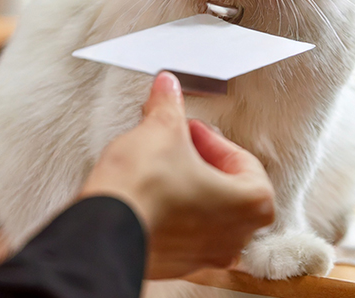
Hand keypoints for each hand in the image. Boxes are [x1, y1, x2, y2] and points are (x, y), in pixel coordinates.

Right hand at [79, 72, 274, 278]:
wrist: (102, 230)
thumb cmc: (143, 190)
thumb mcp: (161, 129)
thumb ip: (169, 105)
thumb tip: (168, 89)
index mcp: (251, 204)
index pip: (241, 160)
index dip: (212, 138)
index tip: (190, 130)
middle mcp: (235, 237)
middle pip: (226, 187)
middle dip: (200, 161)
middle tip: (176, 143)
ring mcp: (204, 255)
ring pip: (205, 212)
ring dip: (186, 186)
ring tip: (159, 167)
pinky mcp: (174, 264)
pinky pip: (182, 233)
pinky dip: (170, 212)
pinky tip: (148, 194)